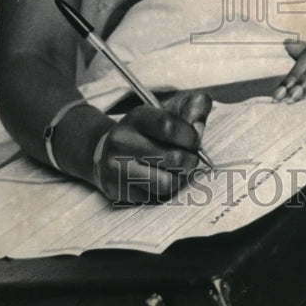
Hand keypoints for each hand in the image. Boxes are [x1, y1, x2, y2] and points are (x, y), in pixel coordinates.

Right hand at [93, 92, 211, 203]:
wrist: (106, 153)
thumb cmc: (146, 133)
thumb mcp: (166, 112)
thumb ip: (192, 108)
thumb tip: (200, 125)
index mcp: (136, 117)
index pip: (168, 126)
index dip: (190, 136)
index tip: (196, 141)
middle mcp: (122, 141)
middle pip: (172, 157)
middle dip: (190, 160)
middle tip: (190, 159)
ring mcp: (116, 167)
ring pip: (166, 182)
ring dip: (179, 178)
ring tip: (177, 170)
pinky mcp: (118, 190)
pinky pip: (154, 197)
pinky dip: (163, 190)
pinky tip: (158, 179)